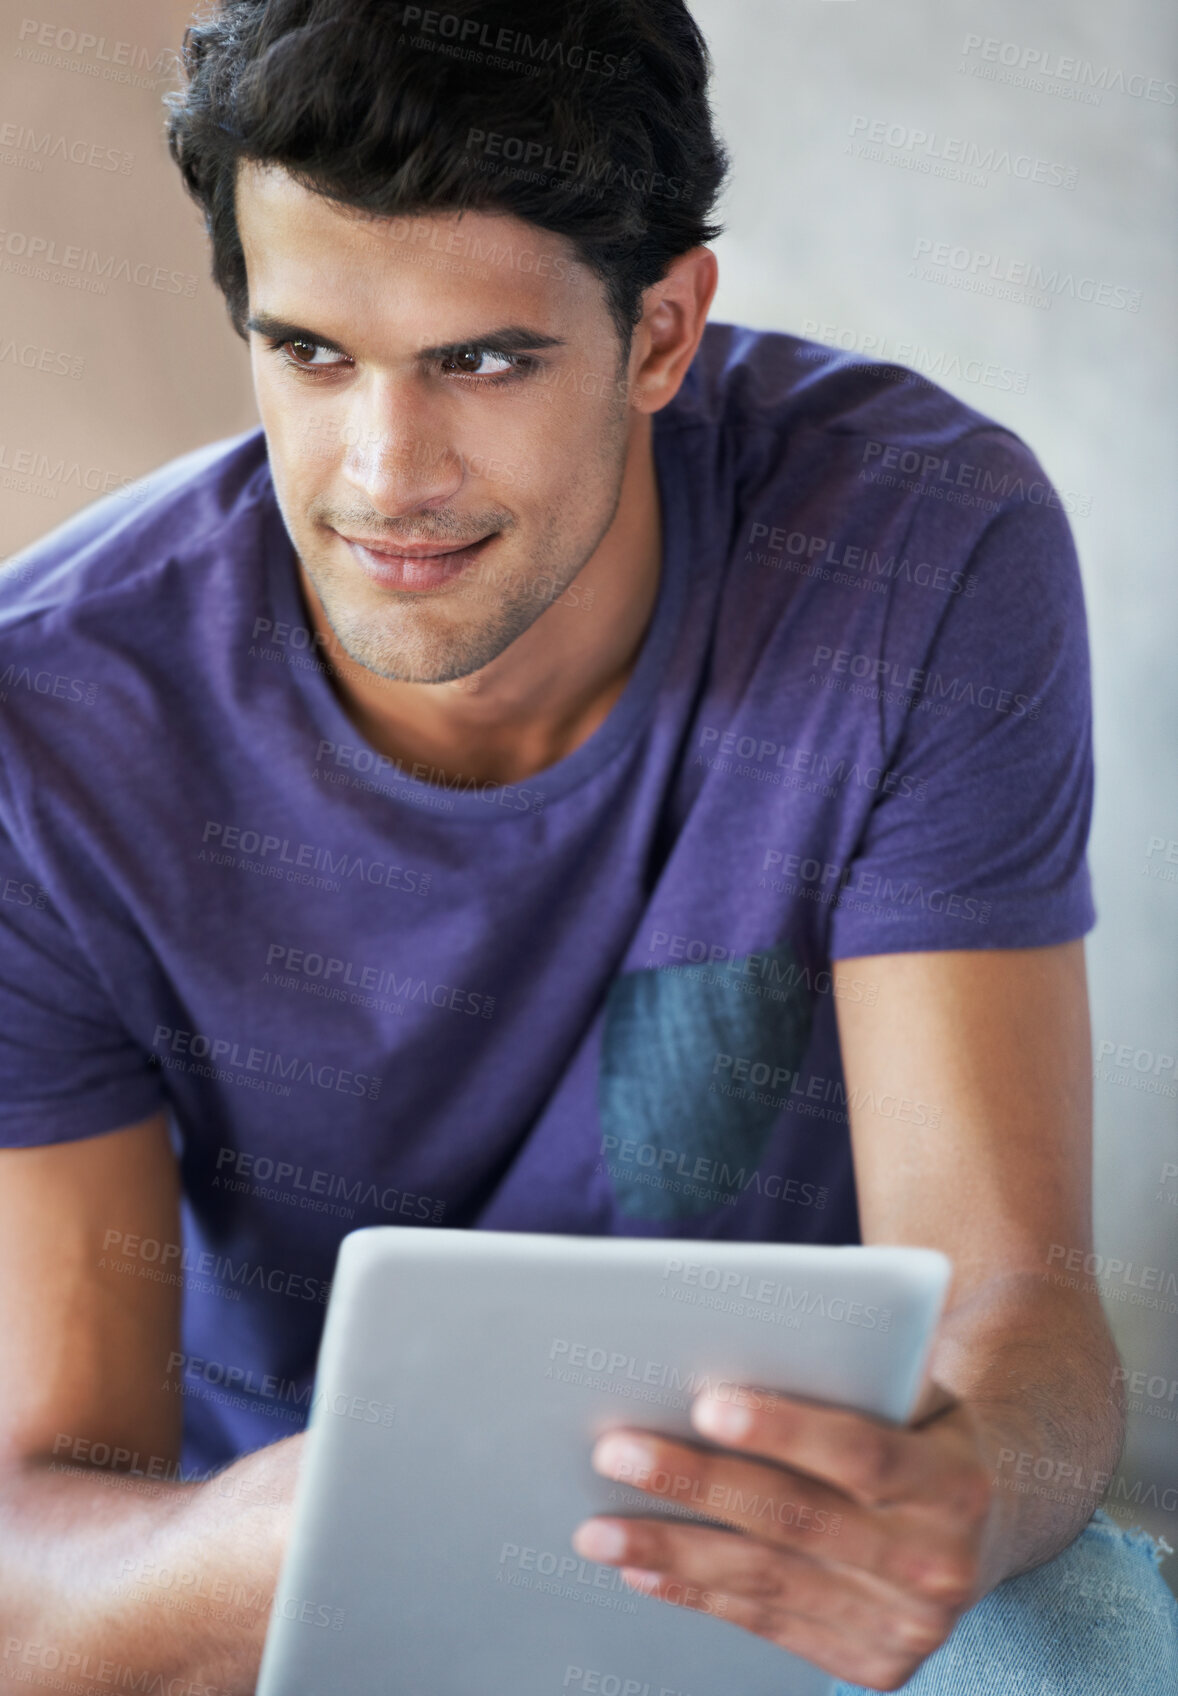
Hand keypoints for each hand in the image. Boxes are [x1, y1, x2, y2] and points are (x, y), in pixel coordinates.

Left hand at [571, 1382, 995, 1691]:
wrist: (997, 1513)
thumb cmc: (921, 1422)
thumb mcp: (911, 1389)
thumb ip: (846, 1378)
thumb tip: (717, 1358)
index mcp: (955, 1480)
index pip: (862, 1453)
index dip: (785, 1429)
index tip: (706, 1401)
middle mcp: (939, 1563)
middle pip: (798, 1520)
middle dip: (697, 1484)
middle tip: (614, 1452)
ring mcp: (910, 1627)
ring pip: (769, 1582)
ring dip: (674, 1553)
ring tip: (597, 1529)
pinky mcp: (879, 1667)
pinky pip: (771, 1626)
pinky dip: (700, 1597)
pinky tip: (641, 1571)